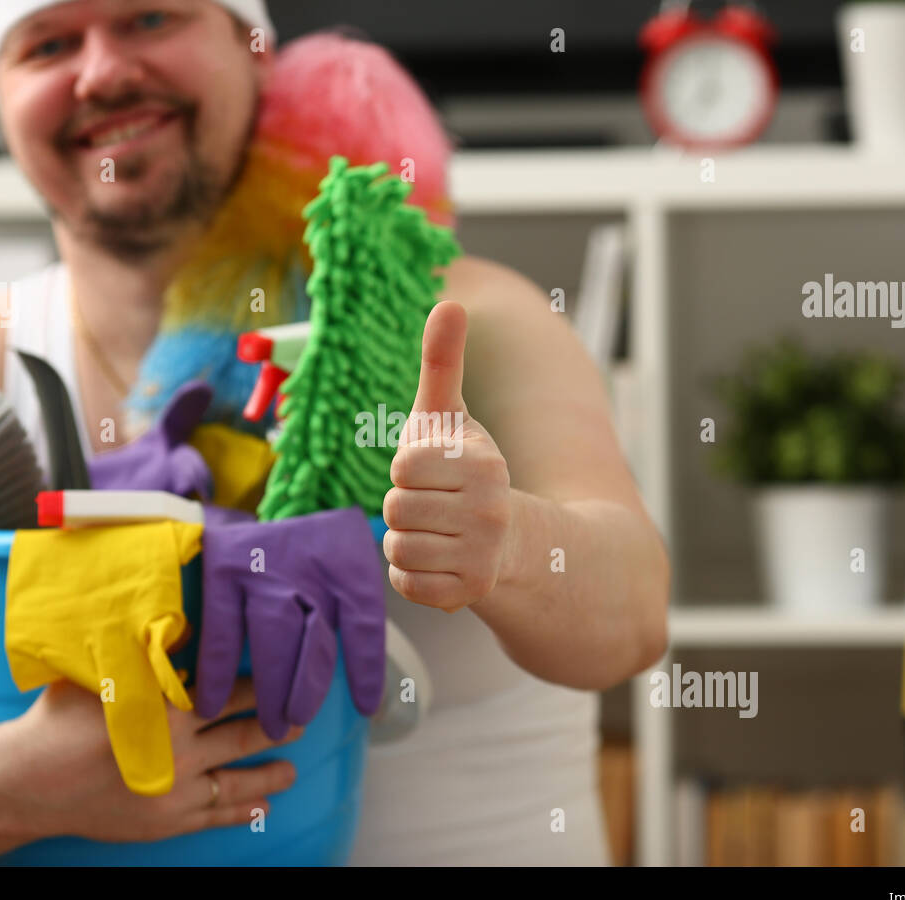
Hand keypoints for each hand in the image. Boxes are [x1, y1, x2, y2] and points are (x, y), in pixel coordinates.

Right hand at [0, 678, 299, 843]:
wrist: (28, 783)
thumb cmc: (60, 721)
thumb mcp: (105, 677)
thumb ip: (147, 658)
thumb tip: (188, 627)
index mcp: (167, 710)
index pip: (229, 693)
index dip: (260, 686)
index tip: (283, 676)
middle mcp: (179, 752)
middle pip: (243, 735)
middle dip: (277, 726)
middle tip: (302, 719)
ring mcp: (174, 792)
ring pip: (237, 781)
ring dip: (270, 774)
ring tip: (292, 769)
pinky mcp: (165, 822)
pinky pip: (215, 817)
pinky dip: (243, 812)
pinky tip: (263, 806)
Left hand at [383, 300, 512, 611]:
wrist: (509, 539)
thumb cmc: (464, 470)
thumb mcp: (450, 417)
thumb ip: (443, 363)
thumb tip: (447, 301)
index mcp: (483, 462)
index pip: (403, 466)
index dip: (407, 468)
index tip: (433, 471)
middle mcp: (489, 509)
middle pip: (394, 508)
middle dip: (404, 505)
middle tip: (435, 504)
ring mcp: (482, 554)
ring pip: (396, 546)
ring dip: (406, 539)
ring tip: (437, 531)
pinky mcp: (468, 592)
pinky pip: (405, 583)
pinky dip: (411, 573)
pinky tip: (439, 558)